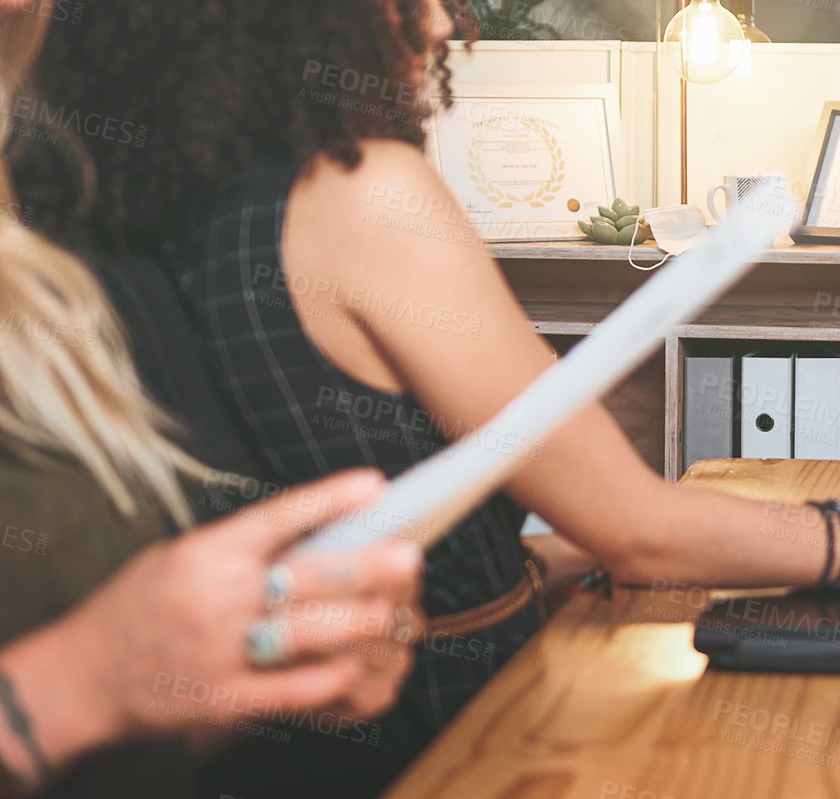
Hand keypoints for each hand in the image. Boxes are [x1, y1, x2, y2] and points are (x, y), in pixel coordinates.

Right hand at [7, 469, 422, 772]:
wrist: (80, 677)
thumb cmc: (143, 607)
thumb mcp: (182, 556)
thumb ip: (245, 547)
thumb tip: (328, 530)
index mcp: (206, 553)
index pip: (276, 517)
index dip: (328, 500)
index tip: (375, 485)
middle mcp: (215, 599)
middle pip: (306, 577)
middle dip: (366, 567)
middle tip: (412, 557)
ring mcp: (220, 651)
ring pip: (308, 634)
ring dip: (361, 622)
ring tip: (399, 613)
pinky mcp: (223, 700)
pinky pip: (293, 690)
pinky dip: (333, 677)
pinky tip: (361, 665)